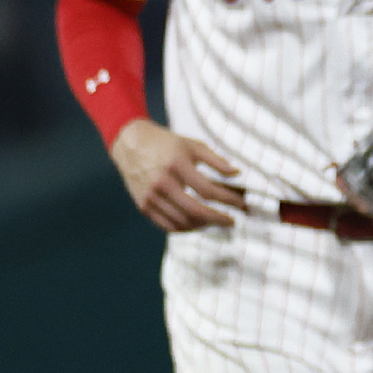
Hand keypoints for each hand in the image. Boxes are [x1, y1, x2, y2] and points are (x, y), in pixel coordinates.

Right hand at [110, 118, 244, 230]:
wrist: (131, 144)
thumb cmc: (166, 144)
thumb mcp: (192, 145)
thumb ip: (216, 160)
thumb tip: (237, 174)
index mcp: (177, 165)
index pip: (208, 190)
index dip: (228, 200)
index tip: (242, 204)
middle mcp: (162, 183)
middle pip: (196, 211)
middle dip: (218, 219)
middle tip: (232, 222)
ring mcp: (151, 197)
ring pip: (182, 222)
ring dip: (203, 225)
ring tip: (215, 221)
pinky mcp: (143, 206)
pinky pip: (167, 226)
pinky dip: (185, 228)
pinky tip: (197, 224)